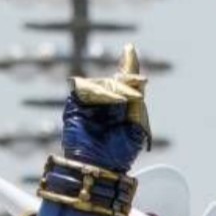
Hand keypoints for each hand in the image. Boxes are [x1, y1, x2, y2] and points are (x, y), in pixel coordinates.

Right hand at [62, 43, 150, 172]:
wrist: (98, 166)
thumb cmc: (120, 152)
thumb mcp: (137, 124)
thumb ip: (138, 99)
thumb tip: (140, 78)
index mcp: (123, 107)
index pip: (125, 81)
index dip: (128, 65)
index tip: (129, 48)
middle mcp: (105, 102)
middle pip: (117, 81)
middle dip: (126, 89)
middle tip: (127, 108)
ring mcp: (88, 102)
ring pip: (102, 84)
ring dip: (112, 94)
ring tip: (115, 112)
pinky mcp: (74, 104)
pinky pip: (85, 88)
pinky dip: (98, 94)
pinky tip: (105, 105)